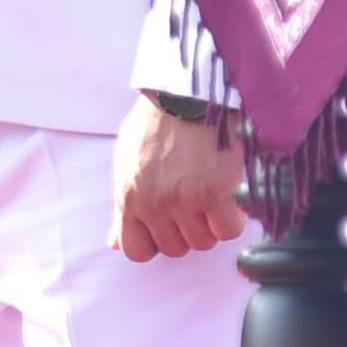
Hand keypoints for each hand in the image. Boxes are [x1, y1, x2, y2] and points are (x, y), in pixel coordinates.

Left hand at [109, 93, 247, 261]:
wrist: (188, 95)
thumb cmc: (157, 124)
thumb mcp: (128, 162)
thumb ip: (124, 205)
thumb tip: (114, 243)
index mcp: (128, 197)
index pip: (135, 250)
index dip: (154, 241)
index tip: (166, 225)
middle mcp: (153, 204)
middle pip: (174, 249)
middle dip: (185, 229)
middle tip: (192, 200)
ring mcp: (184, 202)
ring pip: (203, 242)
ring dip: (210, 222)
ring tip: (209, 190)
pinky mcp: (215, 195)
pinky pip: (227, 231)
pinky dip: (232, 218)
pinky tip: (227, 195)